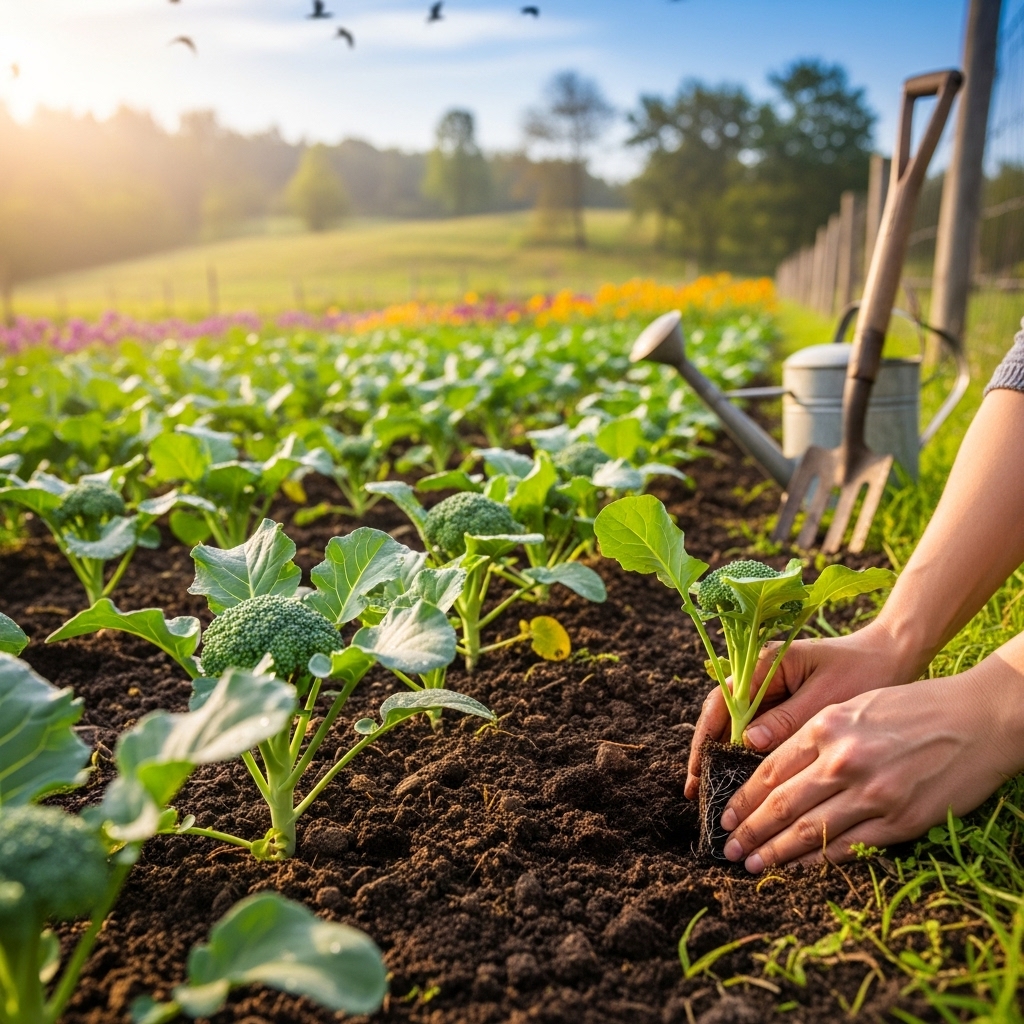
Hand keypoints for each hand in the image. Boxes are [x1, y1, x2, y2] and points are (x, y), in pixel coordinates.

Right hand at [684, 621, 915, 799]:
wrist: (893, 655)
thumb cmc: (864, 671)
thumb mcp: (827, 697)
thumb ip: (787, 719)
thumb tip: (747, 742)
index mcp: (765, 664)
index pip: (723, 701)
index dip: (706, 738)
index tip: (698, 771)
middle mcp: (760, 676)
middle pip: (723, 716)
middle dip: (709, 754)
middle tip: (697, 792)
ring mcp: (771, 691)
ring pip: (738, 727)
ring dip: (726, 758)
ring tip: (714, 793)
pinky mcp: (786, 705)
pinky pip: (760, 732)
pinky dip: (749, 756)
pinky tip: (744, 782)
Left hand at [718, 658, 1023, 870]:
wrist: (976, 720)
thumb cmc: (913, 707)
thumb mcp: (854, 707)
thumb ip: (813, 734)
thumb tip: (771, 764)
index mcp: (827, 727)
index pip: (771, 770)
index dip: (744, 797)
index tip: (725, 814)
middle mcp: (843, 761)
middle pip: (782, 804)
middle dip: (750, 830)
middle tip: (728, 848)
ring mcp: (871, 794)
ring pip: (808, 830)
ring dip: (775, 852)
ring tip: (751, 864)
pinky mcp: (898, 821)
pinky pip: (847, 845)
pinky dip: (817, 858)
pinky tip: (797, 865)